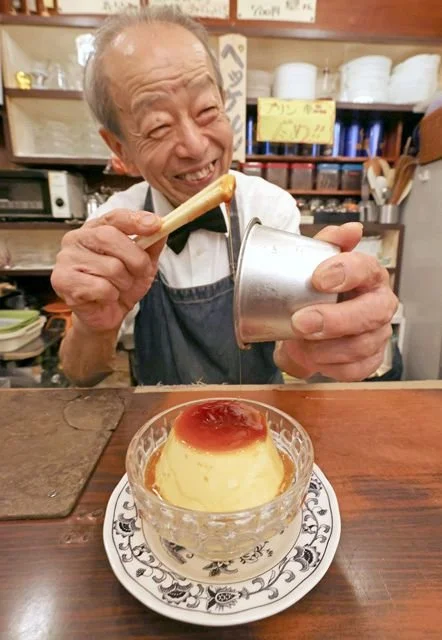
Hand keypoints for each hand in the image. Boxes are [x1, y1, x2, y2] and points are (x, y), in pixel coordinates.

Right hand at [51, 209, 163, 332]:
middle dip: (135, 258)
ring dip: (123, 283)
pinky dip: (111, 295)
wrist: (107, 315)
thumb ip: (152, 245)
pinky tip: (104, 297)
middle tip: (140, 272)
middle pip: (110, 237)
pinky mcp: (62, 280)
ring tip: (117, 288)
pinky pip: (100, 287)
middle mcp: (77, 239)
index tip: (156, 225)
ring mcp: (66, 259)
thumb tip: (163, 229)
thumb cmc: (120, 285)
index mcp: (95, 229)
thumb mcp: (143, 264)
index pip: (114, 217)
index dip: (135, 220)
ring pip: (110, 267)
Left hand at [275, 222, 397, 380]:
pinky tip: (313, 359)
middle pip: (370, 312)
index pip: (366, 268)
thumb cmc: (313, 295)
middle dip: (334, 319)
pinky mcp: (370, 360)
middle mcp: (379, 303)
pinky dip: (331, 366)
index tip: (317, 279)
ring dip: (326, 348)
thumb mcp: (313, 265)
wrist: (302, 328)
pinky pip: (356, 369)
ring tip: (299, 344)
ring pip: (362, 345)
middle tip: (301, 322)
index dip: (344, 272)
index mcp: (368, 275)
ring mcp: (377, 334)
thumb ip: (326, 244)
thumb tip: (350, 229)